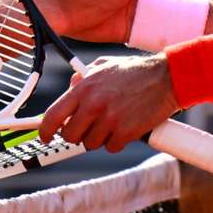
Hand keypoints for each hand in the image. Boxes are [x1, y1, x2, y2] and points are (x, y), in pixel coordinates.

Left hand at [39, 53, 177, 151]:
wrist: (167, 78)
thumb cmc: (136, 71)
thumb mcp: (104, 65)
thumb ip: (84, 77)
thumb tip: (71, 86)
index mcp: (85, 88)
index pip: (53, 115)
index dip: (45, 130)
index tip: (45, 136)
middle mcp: (94, 105)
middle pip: (70, 135)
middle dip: (77, 134)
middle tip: (87, 127)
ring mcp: (110, 120)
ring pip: (91, 143)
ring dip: (99, 137)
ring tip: (112, 121)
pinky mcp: (126, 133)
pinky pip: (111, 147)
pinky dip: (117, 141)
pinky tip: (125, 126)